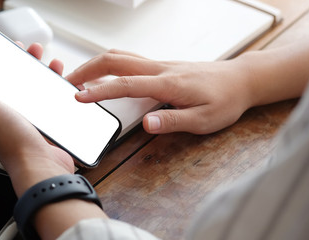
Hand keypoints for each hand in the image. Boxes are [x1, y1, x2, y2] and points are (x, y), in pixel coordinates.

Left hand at [0, 43, 73, 195]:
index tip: (16, 48)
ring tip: (55, 66)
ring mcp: (31, 122)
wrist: (41, 166)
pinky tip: (66, 89)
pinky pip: (54, 107)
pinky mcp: (48, 128)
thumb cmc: (12, 142)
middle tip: (36, 52)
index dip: (6, 62)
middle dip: (29, 65)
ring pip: (39, 93)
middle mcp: (11, 115)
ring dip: (46, 77)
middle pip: (20, 83)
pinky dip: (60, 95)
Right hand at [66, 49, 252, 134]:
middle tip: (68, 83)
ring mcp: (160, 65)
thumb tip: (147, 124)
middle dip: (87, 69)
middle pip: (115, 61)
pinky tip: (107, 75)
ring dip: (97, 64)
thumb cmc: (225, 100)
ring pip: (121, 57)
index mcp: (167, 83)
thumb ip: (174, 120)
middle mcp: (160, 69)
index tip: (78, 97)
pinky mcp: (163, 66)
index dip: (98, 91)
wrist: (241, 80)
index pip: (125, 85)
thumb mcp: (204, 120)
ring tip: (80, 77)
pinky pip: (130, 60)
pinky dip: (110, 65)